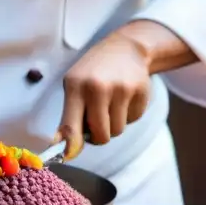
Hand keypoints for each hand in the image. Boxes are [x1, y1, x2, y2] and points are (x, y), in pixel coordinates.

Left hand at [58, 31, 151, 154]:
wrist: (125, 48)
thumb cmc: (93, 71)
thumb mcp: (74, 85)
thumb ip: (69, 116)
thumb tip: (64, 148)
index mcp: (75, 86)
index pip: (70, 125)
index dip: (70, 146)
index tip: (68, 156)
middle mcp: (98, 88)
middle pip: (100, 135)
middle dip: (98, 136)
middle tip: (97, 123)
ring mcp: (122, 89)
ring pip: (117, 131)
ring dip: (113, 125)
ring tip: (110, 105)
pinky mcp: (141, 92)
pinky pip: (133, 121)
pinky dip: (128, 116)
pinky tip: (124, 98)